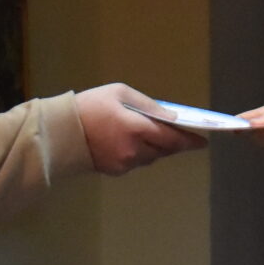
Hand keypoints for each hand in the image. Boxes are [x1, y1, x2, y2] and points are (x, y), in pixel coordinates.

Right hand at [77, 84, 205, 175]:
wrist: (60, 132)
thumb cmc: (90, 106)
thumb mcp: (120, 93)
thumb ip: (149, 106)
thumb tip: (172, 117)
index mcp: (136, 128)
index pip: (172, 139)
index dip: (190, 141)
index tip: (203, 142)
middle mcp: (133, 150)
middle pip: (164, 150)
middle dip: (174, 143)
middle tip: (181, 135)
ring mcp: (124, 164)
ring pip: (151, 158)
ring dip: (157, 148)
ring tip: (154, 134)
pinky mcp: (115, 171)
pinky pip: (137, 163)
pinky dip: (141, 153)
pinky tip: (134, 142)